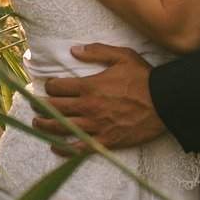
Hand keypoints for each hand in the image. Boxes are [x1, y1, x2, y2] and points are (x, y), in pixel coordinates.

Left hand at [32, 44, 166, 153]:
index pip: (58, 87)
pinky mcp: (105, 141)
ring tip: (37, 123)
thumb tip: (74, 50)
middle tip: (34, 105)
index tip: (49, 86)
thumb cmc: (144, 78)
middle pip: (55, 108)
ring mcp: (96, 126)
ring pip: (62, 128)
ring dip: (46, 126)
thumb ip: (97, 51)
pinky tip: (56, 148)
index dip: (50, 86)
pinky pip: (80, 148)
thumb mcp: (123, 56)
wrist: (165, 103)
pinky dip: (65, 149)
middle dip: (41, 105)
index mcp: (90, 86)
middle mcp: (88, 107)